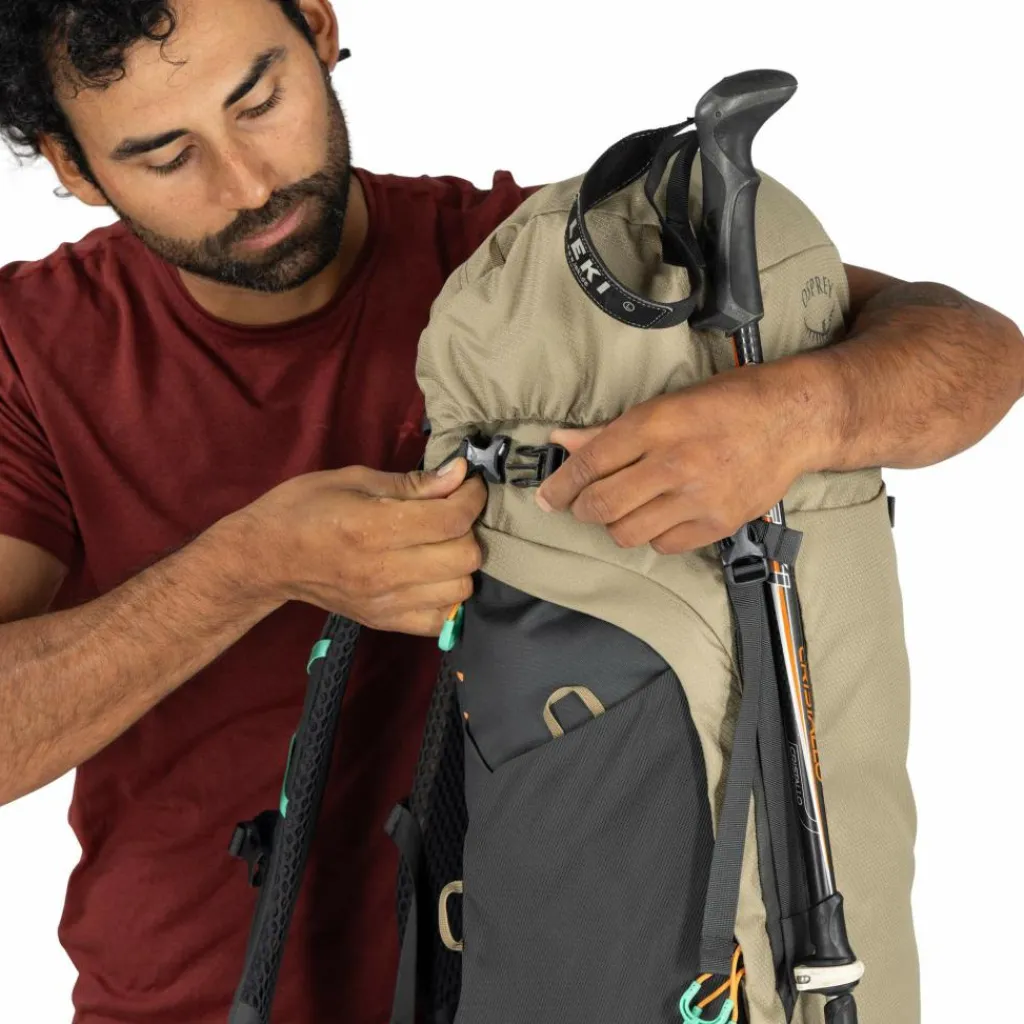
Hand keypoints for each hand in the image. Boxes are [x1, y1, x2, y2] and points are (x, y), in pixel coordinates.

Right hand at [241, 459, 484, 634]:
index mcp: (373, 528)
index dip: (472, 498)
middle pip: (464, 557)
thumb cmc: (304, 508)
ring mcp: (386, 602)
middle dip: (468, 530)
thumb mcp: (353, 479)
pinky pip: (441, 620)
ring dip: (460, 564)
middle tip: (450, 514)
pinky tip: (432, 576)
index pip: (451, 520)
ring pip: (460, 590)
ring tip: (441, 545)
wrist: (265, 558)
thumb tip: (458, 475)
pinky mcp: (385, 622)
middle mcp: (384, 570)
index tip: (468, 485)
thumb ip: (411, 483)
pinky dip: (447, 597)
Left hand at [535, 367, 818, 554]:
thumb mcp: (666, 403)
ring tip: (626, 508)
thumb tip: (563, 442)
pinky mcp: (718, 523)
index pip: (591, 464)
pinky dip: (653, 536)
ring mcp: (698, 498)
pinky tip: (660, 516)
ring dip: (617, 525)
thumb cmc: (728, 403)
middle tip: (583, 504)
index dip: (561, 485)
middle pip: (603, 506)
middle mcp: (675, 463)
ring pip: (628, 533)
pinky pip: (664, 545)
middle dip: (582, 509)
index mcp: (656, 425)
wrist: (793, 419)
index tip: (547, 497)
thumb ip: (612, 431)